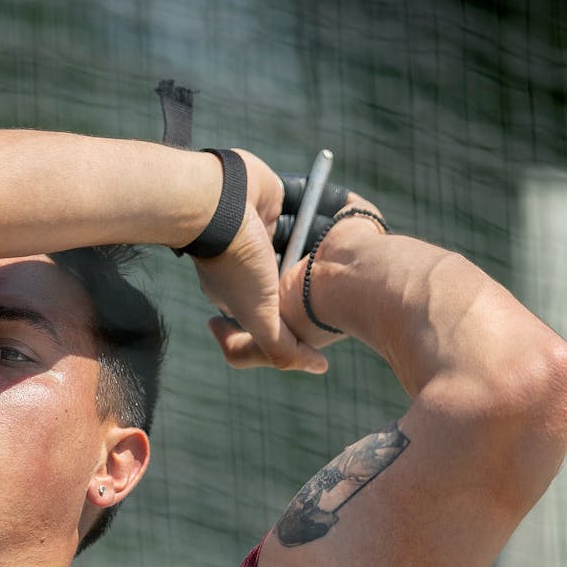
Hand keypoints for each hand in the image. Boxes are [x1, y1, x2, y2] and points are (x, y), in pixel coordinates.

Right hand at [205, 186, 384, 369]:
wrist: (219, 200)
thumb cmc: (237, 261)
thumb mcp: (260, 317)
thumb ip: (283, 348)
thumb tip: (320, 366)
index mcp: (240, 294)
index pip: (275, 314)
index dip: (302, 316)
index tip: (325, 311)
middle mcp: (249, 266)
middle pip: (291, 279)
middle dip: (314, 278)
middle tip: (340, 275)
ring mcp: (259, 234)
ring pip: (300, 243)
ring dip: (320, 242)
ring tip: (347, 245)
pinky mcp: (270, 204)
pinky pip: (301, 208)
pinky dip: (317, 209)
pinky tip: (340, 214)